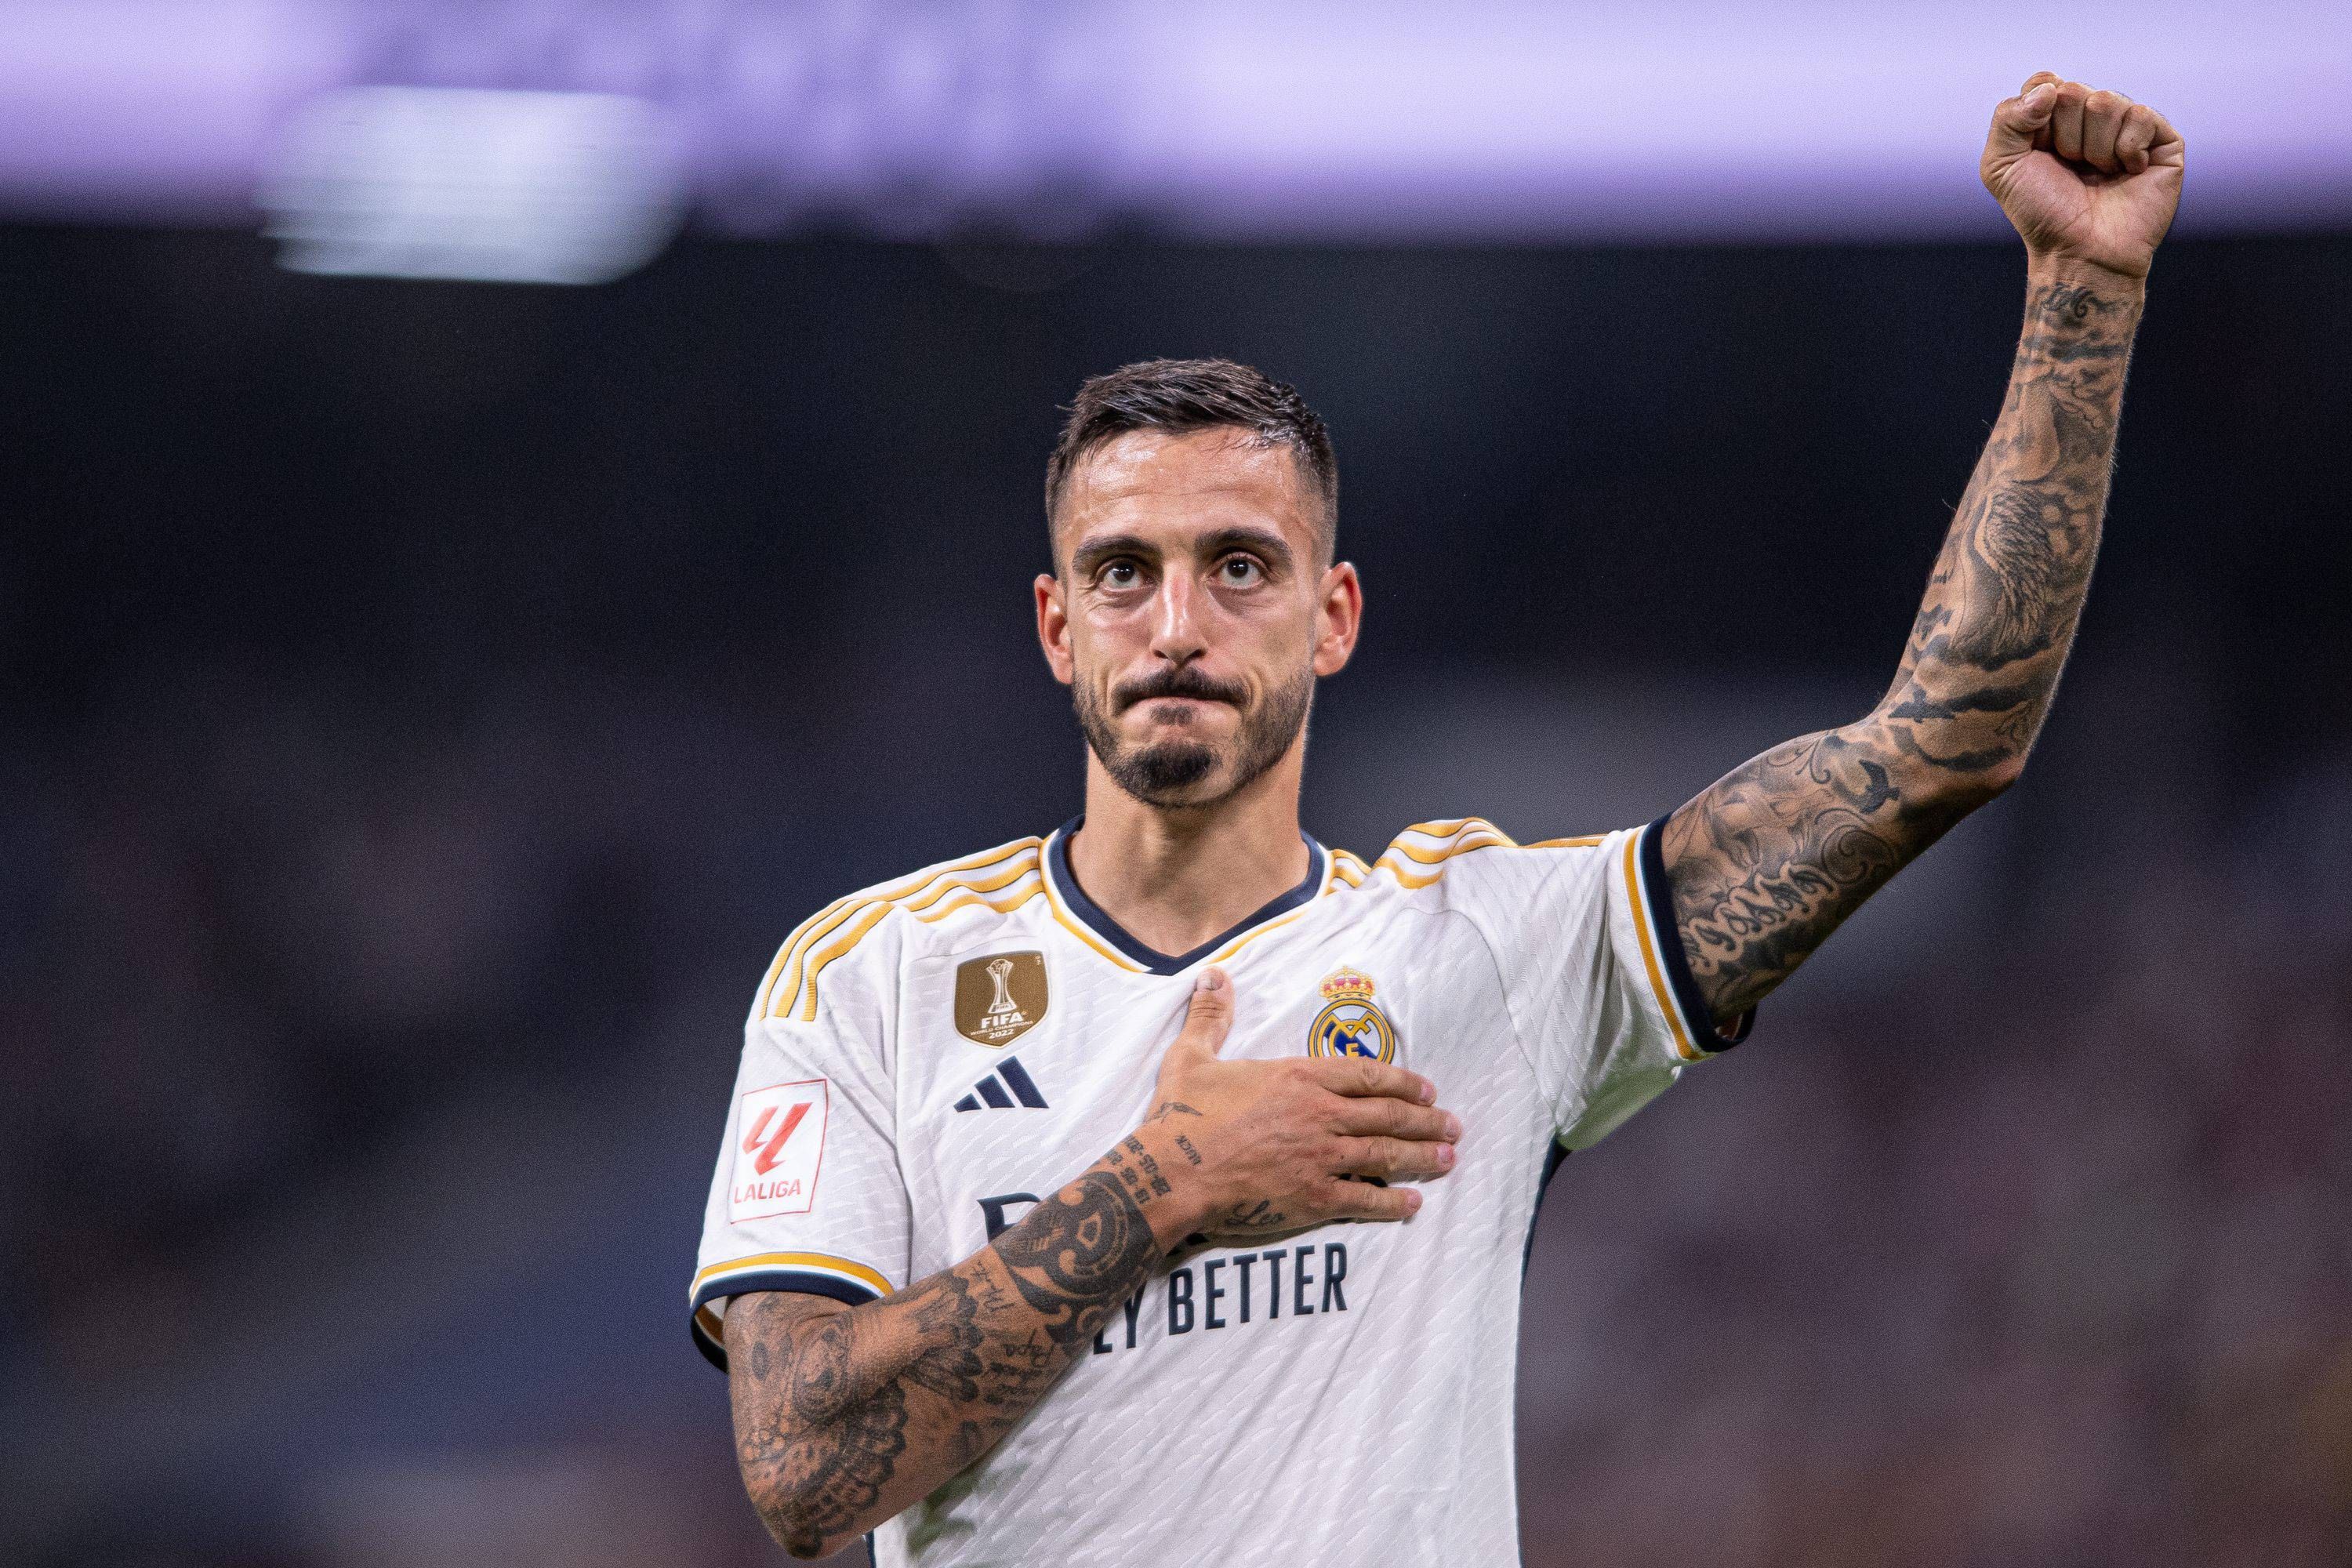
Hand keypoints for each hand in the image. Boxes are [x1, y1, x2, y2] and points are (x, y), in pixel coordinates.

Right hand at [1124, 968, 1460, 1247]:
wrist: (1172, 1171)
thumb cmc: (1182, 1115)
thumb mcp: (1192, 1056)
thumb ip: (1211, 1016)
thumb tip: (1212, 975)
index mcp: (1298, 1077)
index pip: (1368, 1075)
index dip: (1404, 1083)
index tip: (1428, 1090)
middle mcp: (1320, 1114)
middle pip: (1388, 1114)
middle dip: (1427, 1121)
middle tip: (1453, 1127)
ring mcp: (1321, 1157)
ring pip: (1386, 1154)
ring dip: (1422, 1157)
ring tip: (1447, 1160)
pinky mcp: (1314, 1197)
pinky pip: (1366, 1199)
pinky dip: (1393, 1202)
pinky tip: (1413, 1204)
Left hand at [1981, 73, 2183, 280]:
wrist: (2081, 251)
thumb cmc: (2042, 212)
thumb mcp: (2001, 167)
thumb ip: (2008, 118)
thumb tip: (2051, 86)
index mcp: (2054, 118)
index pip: (2044, 82)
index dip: (2037, 117)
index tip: (2039, 151)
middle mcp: (2091, 117)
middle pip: (2073, 91)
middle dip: (2064, 137)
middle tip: (2070, 168)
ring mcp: (2127, 126)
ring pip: (2106, 102)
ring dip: (2093, 148)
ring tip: (2097, 175)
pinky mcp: (2161, 139)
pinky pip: (2140, 115)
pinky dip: (2126, 149)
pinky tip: (2127, 172)